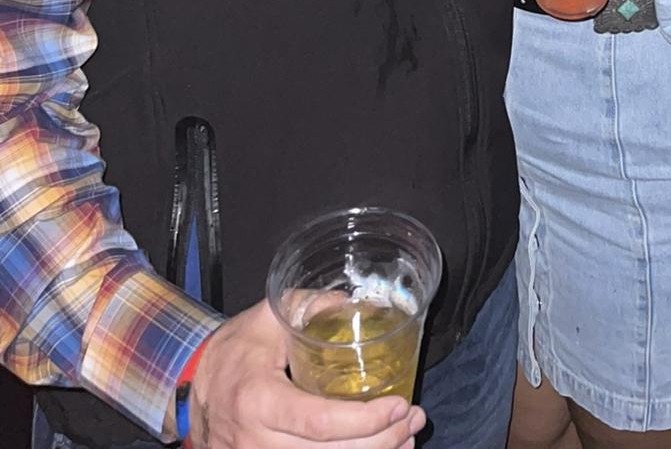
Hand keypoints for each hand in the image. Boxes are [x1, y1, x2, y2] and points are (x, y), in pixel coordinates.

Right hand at [190, 300, 423, 446]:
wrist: (190, 388)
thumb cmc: (234, 350)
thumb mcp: (268, 316)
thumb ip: (313, 305)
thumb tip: (360, 302)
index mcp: (257, 400)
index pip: (319, 421)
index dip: (365, 420)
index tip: (400, 406)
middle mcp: (256, 442)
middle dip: (380, 443)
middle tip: (413, 421)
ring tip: (405, 441)